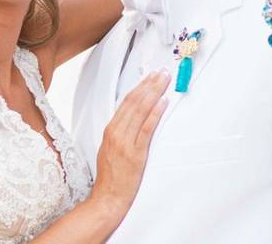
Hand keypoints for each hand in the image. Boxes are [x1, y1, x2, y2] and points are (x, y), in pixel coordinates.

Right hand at [90, 70, 169, 218]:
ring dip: (154, 93)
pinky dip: (155, 113)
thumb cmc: (110, 177)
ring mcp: (125, 142)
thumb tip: (133, 119)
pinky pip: (147, 129)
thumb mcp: (109, 150)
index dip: (140, 87)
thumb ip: (119, 134)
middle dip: (149, 84)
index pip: (126, 102)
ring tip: (164, 81)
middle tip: (161, 72)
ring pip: (140, 111)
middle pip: (134, 102)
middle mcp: (116, 133)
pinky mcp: (136, 154)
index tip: (150, 76)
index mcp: (110, 130)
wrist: (107, 199)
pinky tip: (163, 102)